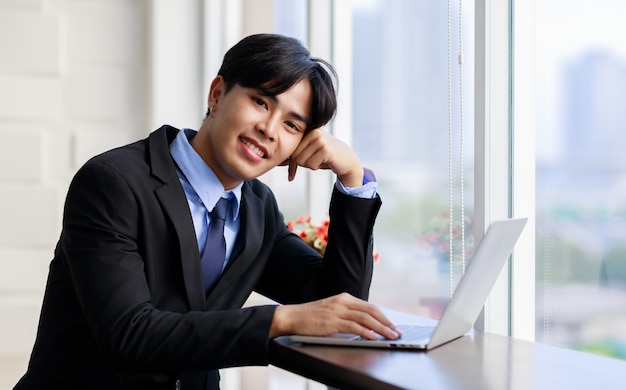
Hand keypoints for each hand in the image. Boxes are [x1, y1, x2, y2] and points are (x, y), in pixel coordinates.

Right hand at [269, 293, 400, 339]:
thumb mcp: (332, 311)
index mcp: (344, 298)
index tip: (392, 325)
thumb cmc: (311, 317)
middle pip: (371, 311)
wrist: (293, 316)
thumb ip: (347, 315)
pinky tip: (373, 337)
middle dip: (386, 322)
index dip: (383, 316)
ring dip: (381, 328)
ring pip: (365, 318)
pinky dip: (365, 332)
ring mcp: (337, 311)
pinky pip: (353, 326)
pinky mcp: (332, 321)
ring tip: (390, 336)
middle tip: (396, 332)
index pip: (369, 306)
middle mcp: (343, 302)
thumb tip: (365, 325)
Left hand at [281, 129, 363, 186]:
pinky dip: (316, 167)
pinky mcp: (325, 149)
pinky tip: (326, 162)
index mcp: (309, 130)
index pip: (291, 149)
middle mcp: (314, 132)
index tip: (291, 174)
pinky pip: (311, 164)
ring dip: (311, 165)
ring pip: (302, 161)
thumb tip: (277, 161)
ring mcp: (320, 139)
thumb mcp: (310, 152)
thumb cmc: (327, 157)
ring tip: (321, 160)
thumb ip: (296, 153)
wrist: (347, 161)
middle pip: (295, 155)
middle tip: (314, 163)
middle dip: (302, 164)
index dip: (291, 163)